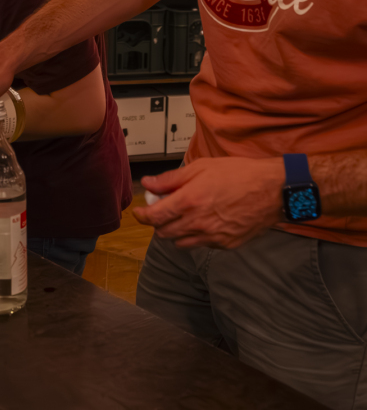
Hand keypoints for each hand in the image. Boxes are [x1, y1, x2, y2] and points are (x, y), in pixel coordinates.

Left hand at [133, 157, 285, 249]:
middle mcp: (199, 223)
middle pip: (164, 233)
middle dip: (158, 223)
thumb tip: (148, 184)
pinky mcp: (226, 244)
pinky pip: (201, 245)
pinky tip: (202, 222)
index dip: (142, 215)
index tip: (139, 212)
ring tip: (182, 216)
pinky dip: (195, 236)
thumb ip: (170, 180)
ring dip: (175, 232)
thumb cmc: (239, 174)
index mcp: (189, 202)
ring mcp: (213, 236)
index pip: (154, 216)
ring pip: (181, 243)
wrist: (273, 189)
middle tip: (162, 211)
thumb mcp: (200, 168)